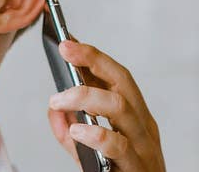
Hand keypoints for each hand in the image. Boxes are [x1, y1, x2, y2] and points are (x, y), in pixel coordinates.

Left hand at [47, 40, 164, 171]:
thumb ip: (71, 129)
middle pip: (123, 82)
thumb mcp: (89, 150)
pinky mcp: (138, 169)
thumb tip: (54, 107)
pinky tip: (77, 131)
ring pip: (122, 107)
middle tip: (65, 49)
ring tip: (58, 99)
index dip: (94, 56)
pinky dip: (96, 135)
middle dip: (94, 60)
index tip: (68, 40)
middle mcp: (143, 126)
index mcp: (134, 117)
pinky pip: (119, 146)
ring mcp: (144, 147)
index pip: (117, 77)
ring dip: (85, 96)